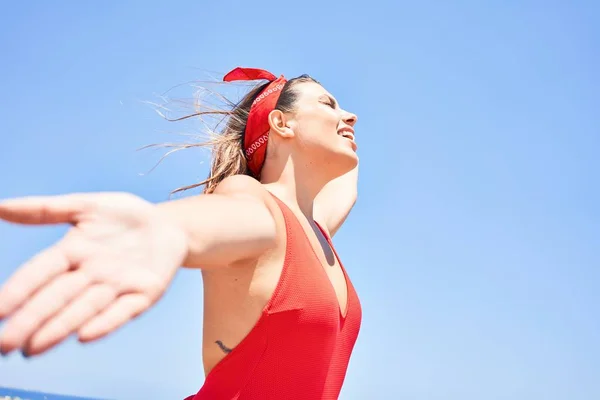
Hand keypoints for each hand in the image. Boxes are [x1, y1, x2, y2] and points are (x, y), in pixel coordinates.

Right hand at [0, 192, 188, 356]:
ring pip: (84, 309)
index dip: (19, 290)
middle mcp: (91, 275)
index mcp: (72, 252)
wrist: (168, 224)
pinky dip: (106, 322)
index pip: (40, 273)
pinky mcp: (144, 294)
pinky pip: (123, 310)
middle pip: (57, 298)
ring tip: (34, 347)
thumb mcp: (88, 205)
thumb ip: (46, 209)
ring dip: (60, 328)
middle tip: (6, 345)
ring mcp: (117, 286)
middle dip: (31, 320)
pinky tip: (85, 336)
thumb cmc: (125, 216)